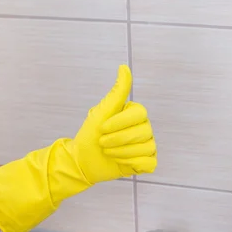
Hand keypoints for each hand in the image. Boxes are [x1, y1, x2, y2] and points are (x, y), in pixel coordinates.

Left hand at [71, 64, 156, 182]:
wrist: (82, 160)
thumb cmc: (90, 134)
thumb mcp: (102, 111)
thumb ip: (118, 91)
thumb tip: (124, 67)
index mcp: (136, 115)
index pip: (140, 114)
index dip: (120, 123)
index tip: (102, 128)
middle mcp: (144, 129)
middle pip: (143, 132)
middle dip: (118, 139)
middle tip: (102, 142)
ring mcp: (147, 146)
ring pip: (146, 148)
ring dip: (122, 152)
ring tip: (109, 152)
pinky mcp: (146, 163)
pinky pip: (149, 163)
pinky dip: (133, 164)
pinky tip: (120, 162)